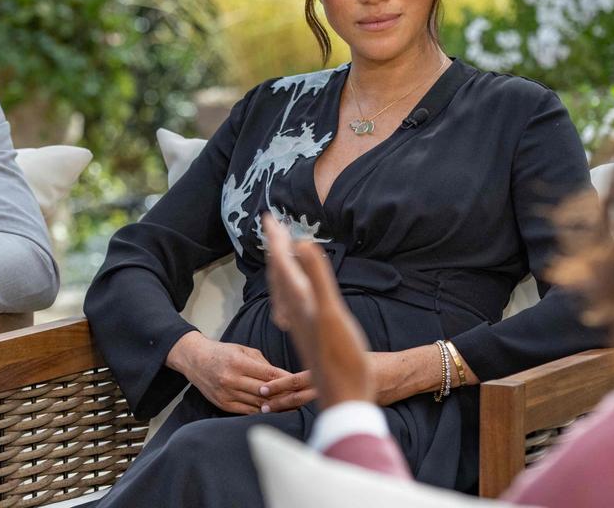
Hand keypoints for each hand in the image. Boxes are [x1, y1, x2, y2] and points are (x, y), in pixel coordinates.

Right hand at [165, 331, 290, 414]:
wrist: (195, 360)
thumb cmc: (222, 353)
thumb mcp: (243, 350)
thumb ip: (263, 364)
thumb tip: (283, 377)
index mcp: (238, 362)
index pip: (269, 375)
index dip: (286, 381)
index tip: (300, 384)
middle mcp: (231, 379)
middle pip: (265, 392)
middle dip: (284, 395)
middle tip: (300, 397)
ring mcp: (226, 393)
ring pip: (257, 403)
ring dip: (275, 406)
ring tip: (290, 406)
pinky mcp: (223, 404)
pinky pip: (247, 411)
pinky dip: (261, 411)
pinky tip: (272, 410)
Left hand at [263, 217, 371, 408]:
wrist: (345, 398)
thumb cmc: (343, 359)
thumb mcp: (331, 314)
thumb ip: (317, 278)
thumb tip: (300, 243)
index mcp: (300, 302)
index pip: (282, 264)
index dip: (276, 239)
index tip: (268, 216)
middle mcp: (295, 313)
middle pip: (279, 275)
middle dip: (275, 249)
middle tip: (271, 226)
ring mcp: (300, 325)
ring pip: (283, 291)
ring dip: (280, 268)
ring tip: (279, 255)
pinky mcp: (308, 336)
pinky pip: (291, 307)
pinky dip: (289, 292)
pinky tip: (292, 298)